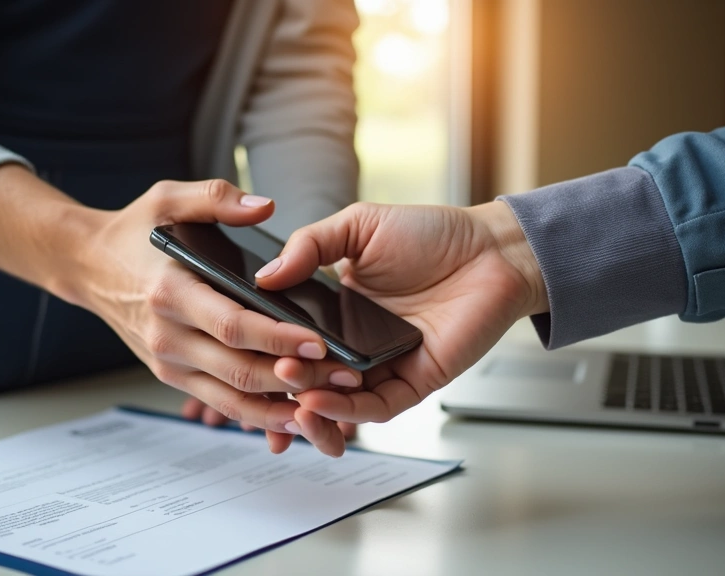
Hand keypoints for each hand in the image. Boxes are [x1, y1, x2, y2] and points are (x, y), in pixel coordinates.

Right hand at [0, 166, 356, 455]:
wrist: (87, 265)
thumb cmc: (133, 232)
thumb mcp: (167, 198)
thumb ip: (216, 197)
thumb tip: (264, 208)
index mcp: (170, 292)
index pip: (232, 325)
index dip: (278, 338)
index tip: (319, 342)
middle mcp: (168, 336)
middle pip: (239, 370)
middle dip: (294, 379)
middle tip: (341, 379)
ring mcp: (168, 363)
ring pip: (232, 399)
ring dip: (281, 408)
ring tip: (328, 407)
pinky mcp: (172, 376)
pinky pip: (220, 403)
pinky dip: (256, 415)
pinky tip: (293, 416)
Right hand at [254, 201, 546, 429]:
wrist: (489, 248)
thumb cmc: (431, 235)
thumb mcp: (357, 227)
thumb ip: (310, 245)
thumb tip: (264, 276)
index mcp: (333, 310)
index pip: (290, 341)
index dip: (263, 353)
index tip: (235, 355)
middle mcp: (353, 343)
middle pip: (308, 380)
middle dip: (281, 389)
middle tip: (267, 377)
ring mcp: (382, 367)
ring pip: (337, 404)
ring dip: (309, 409)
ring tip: (289, 402)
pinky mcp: (413, 382)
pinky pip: (374, 408)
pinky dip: (345, 409)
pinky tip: (320, 402)